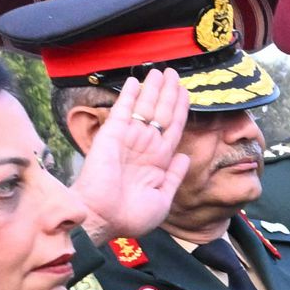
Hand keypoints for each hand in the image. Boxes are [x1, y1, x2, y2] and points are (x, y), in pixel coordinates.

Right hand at [70, 69, 191, 238]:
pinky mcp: (111, 135)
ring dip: (153, 89)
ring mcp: (128, 139)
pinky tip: (137, 80)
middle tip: (174, 73)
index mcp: (158, 161)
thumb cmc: (131, 216)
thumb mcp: (162, 199)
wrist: (103, 219)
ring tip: (162, 71)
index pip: (173, 129)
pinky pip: (122, 110)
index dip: (179, 110)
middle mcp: (144, 146)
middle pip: (161, 113)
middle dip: (168, 93)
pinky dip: (129, 95)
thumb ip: (174, 176)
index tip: (186, 92)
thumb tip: (185, 157)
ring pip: (145, 108)